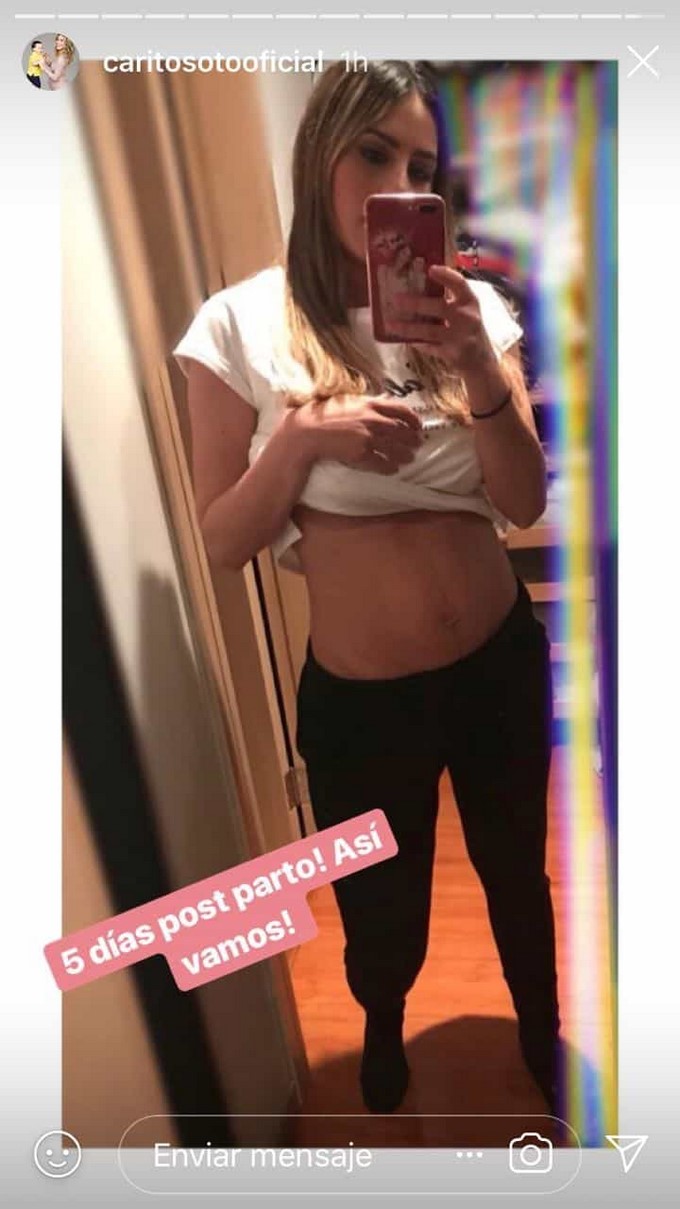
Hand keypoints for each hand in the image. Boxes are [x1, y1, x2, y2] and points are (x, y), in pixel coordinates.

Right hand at [282, 396, 423, 474]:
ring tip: (410, 458)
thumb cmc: (324, 413)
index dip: (413, 418)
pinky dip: (391, 467)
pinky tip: (394, 469)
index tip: (418, 425)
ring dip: (406, 455)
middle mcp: (372, 420)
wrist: (308, 431)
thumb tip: (383, 400)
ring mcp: (368, 438)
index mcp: (370, 404)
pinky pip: (382, 463)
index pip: (401, 410)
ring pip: (395, 449)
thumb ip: (367, 402)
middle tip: (418, 444)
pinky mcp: (361, 454)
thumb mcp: (348, 401)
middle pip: (401, 431)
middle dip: (413, 439)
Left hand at [387, 264, 496, 378]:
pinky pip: (430, 347)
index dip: (445, 275)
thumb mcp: (466, 311)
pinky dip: (416, 343)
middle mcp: (467, 317)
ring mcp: (460, 337)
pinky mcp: (453, 354)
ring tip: (390, 324)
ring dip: (407, 327)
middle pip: (438, 307)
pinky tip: (405, 339)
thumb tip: (419, 284)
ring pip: (429, 330)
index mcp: (470, 301)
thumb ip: (450, 299)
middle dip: (415, 303)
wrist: (481, 362)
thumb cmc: (469, 330)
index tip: (430, 269)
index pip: (459, 284)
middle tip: (395, 299)